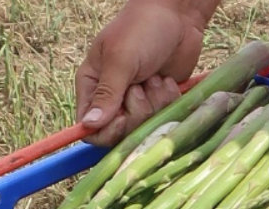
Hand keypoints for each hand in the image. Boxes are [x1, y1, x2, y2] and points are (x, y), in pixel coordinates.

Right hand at [76, 0, 206, 145]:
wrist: (179, 17)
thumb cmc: (143, 29)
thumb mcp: (121, 59)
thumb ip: (107, 94)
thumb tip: (89, 126)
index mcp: (92, 85)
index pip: (90, 127)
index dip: (107, 130)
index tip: (122, 118)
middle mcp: (113, 98)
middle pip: (120, 132)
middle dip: (136, 112)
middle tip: (141, 86)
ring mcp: (138, 101)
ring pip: (144, 127)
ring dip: (155, 102)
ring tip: (156, 78)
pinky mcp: (159, 102)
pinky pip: (164, 118)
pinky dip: (168, 100)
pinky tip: (168, 81)